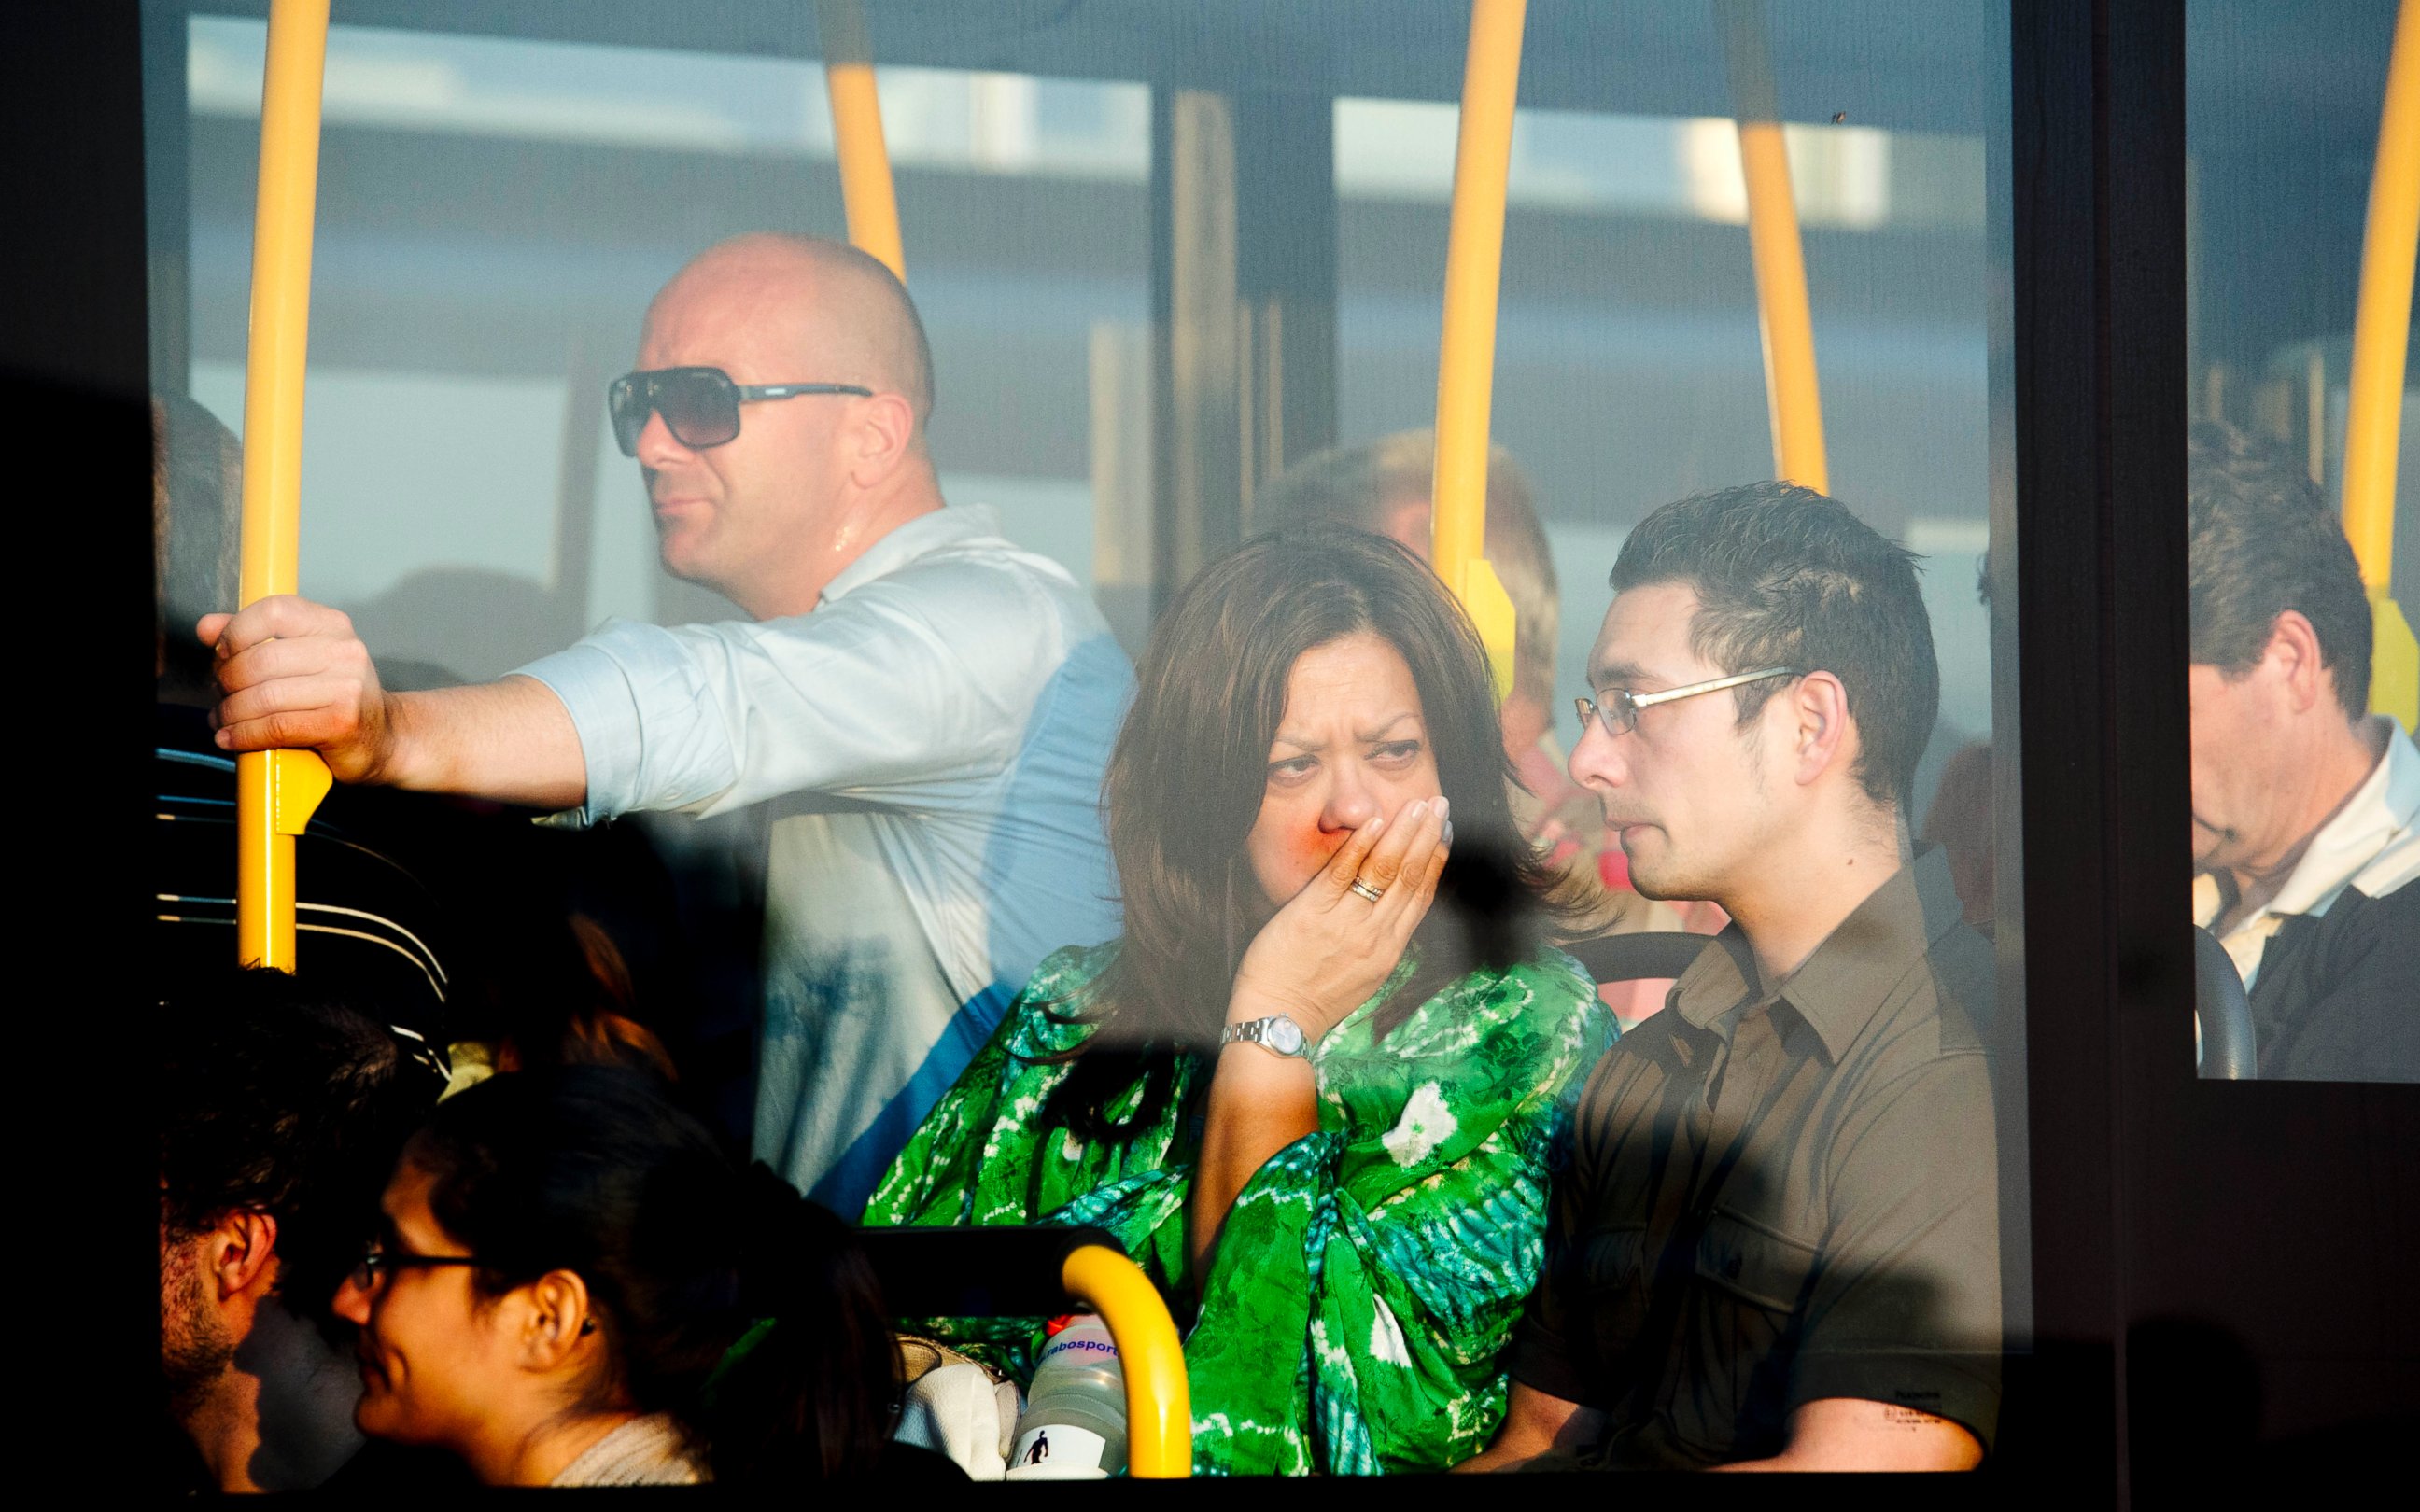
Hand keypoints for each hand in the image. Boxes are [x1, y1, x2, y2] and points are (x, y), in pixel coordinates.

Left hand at [198, 595, 396, 783]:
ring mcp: (347, 687)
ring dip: (232, 712)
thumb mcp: (301, 657)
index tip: (222, 653)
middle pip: (262, 659)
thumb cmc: (336, 697)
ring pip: (264, 696)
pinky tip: (232, 738)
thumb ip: (254, 638)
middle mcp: (345, 650)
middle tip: (221, 694)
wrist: (384, 737)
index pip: (273, 611)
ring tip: (224, 719)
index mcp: (332, 625)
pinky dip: (244, 734)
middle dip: (227, 680)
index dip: (237, 631)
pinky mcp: (342, 722)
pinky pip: (276, 726)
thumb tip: (207, 627)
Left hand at [1228, 796, 1452, 1043]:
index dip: (1436, 861)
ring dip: (1404, 832)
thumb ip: (1378, 943)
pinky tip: (1375, 820)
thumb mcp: (1362, 977)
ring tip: (1417, 805)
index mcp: (1389, 951)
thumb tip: (1390, 916)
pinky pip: (1343, 873)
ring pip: (1385, 870)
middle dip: (1428, 835)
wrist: (1279, 1020)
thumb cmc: (1313, 1000)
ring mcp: (1346, 923)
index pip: (1421, 896)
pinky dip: (1362, 845)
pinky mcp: (1314, 913)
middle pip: (1410, 876)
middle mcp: (1375, 935)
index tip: (1446, 833)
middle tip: (1440, 804)